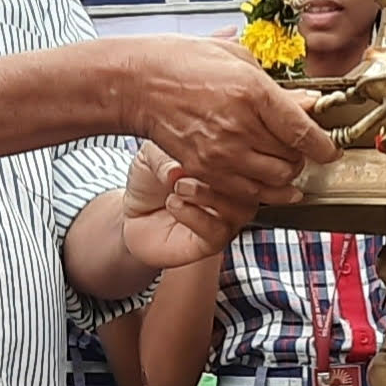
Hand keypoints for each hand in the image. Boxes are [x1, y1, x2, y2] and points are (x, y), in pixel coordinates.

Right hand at [114, 36, 335, 204]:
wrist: (137, 84)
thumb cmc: (182, 63)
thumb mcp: (236, 59)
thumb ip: (276, 86)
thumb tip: (308, 103)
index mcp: (252, 92)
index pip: (303, 132)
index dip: (324, 146)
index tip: (330, 149)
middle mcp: (240, 127)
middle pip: (291, 160)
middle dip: (302, 158)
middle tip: (300, 150)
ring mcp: (221, 153)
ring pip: (273, 182)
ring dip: (284, 177)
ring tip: (282, 165)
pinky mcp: (204, 171)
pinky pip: (245, 194)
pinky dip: (259, 191)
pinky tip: (261, 181)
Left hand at [117, 141, 248, 269]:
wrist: (132, 214)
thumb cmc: (151, 180)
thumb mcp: (153, 155)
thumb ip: (166, 157)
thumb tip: (178, 170)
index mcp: (232, 164)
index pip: (248, 155)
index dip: (229, 148)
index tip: (200, 142)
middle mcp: (236, 193)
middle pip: (253, 182)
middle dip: (222, 172)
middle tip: (187, 168)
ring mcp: (228, 219)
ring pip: (242, 210)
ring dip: (208, 195)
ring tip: (179, 187)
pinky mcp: (213, 243)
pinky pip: (218, 232)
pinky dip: (196, 216)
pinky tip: (174, 204)